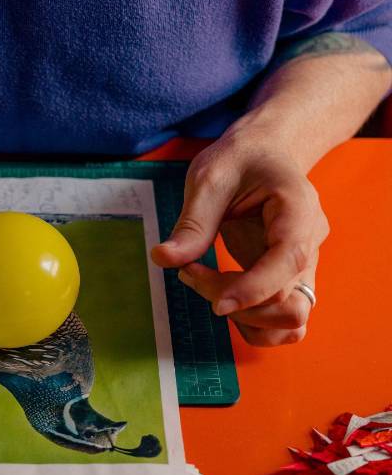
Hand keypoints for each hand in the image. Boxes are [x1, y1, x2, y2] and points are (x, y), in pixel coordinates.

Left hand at [151, 132, 328, 345]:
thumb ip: (192, 222)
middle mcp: (309, 243)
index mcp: (297, 210)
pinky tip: (220, 294)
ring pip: (292, 320)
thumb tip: (164, 259)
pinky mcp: (290, 280)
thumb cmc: (239, 161)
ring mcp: (304, 266)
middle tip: (189, 273)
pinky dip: (252, 321)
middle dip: (236, 302)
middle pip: (288, 301)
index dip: (253, 289)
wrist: (264, 154)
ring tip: (202, 283)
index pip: (289, 260)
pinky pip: (283, 320)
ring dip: (245, 318)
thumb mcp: (208, 179)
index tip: (215, 304)